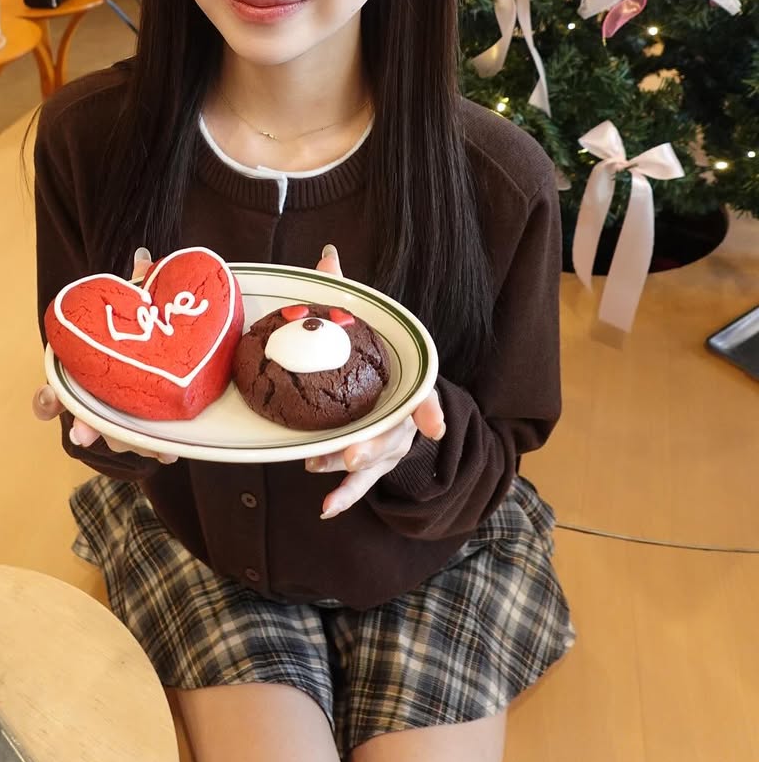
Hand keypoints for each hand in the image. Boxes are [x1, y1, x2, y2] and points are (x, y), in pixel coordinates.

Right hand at [32, 247, 178, 463]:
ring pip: (113, 436)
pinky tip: (170, 450)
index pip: (53, 392)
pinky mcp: (145, 425)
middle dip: (85, 428)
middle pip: (83, 420)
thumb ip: (139, 282)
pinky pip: (144, 442)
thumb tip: (143, 257)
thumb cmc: (141, 321)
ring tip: (148, 445)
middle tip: (85, 434)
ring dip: (126, 442)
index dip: (48, 400)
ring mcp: (119, 414)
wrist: (167, 336)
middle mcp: (96, 397)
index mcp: (84, 369)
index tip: (49, 399)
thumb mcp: (138, 300)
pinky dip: (156, 448)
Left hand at [306, 244, 444, 519]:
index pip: (426, 396)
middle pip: (398, 436)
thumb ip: (346, 293)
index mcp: (409, 384)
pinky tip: (326, 508)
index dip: (429, 411)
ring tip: (332, 470)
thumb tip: (327, 253)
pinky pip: (362, 484)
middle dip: (377, 445)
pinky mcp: (372, 463)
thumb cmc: (371, 356)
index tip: (434, 427)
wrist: (383, 389)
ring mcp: (391, 444)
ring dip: (357, 470)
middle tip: (353, 453)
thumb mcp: (360, 324)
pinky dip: (346, 496)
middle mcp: (404, 418)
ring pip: (381, 461)